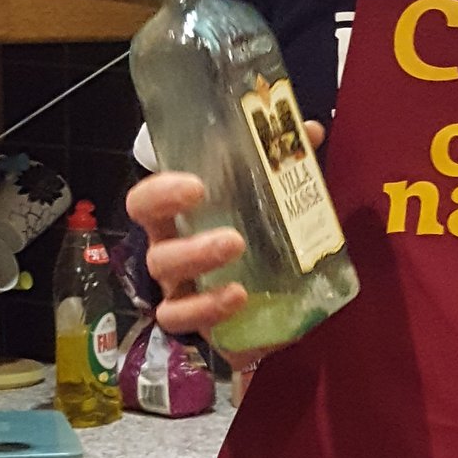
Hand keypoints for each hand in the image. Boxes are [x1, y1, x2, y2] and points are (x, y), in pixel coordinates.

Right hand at [125, 121, 324, 370]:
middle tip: (234, 239)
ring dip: (203, 280)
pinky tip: (239, 300)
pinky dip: (210, 313)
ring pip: (170, 293)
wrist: (273, 297)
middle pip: (158, 249)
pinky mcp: (200, 325)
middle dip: (192, 245)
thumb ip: (283, 166)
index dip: (162, 193)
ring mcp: (182, 293)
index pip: (147, 202)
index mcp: (179, 218)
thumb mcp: (270, 197)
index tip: (196, 186)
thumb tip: (310, 131)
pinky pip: (186, 324)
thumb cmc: (257, 234)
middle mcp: (172, 253)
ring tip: (239, 274)